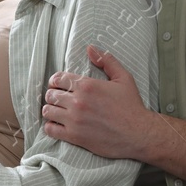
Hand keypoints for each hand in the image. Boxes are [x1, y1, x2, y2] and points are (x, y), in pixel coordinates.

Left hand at [41, 45, 152, 159]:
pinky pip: (50, 129)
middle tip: (59, 100)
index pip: (57, 78)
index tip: (59, 86)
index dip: (55, 81)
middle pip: (50, 95)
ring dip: (50, 110)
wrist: (139, 134)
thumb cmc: (132, 106)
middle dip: (53, 96)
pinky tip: (57, 125)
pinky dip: (50, 126)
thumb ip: (106, 61)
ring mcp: (74, 120)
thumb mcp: (123, 78)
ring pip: (47, 111)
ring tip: (57, 111)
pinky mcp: (74, 136)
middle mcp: (77, 101)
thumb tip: (90, 48)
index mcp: (87, 85)